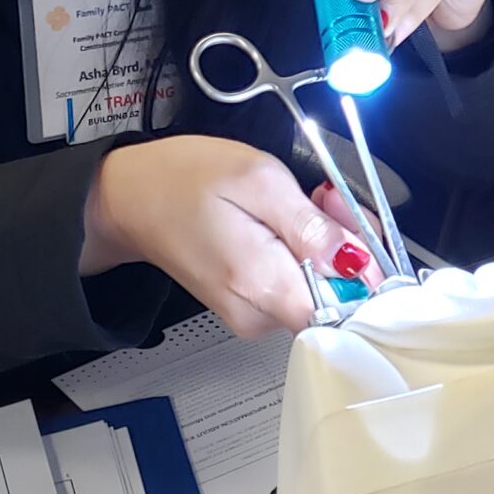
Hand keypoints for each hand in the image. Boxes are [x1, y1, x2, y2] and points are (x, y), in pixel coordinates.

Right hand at [84, 137, 373, 336]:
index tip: (353, 226)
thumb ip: (311, 226)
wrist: (128, 197)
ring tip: (301, 203)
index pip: (347, 307)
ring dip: (324, 247)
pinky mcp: (247, 307)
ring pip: (318, 290)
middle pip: (336, 297)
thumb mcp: (258, 178)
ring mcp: (251, 315)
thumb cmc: (184, 180)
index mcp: (263, 285)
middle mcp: (258, 314)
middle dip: (346, 248)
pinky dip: (302, 254)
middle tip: (323, 199)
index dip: (365, 267)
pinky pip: (296, 287)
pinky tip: (285, 222)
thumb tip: (357, 262)